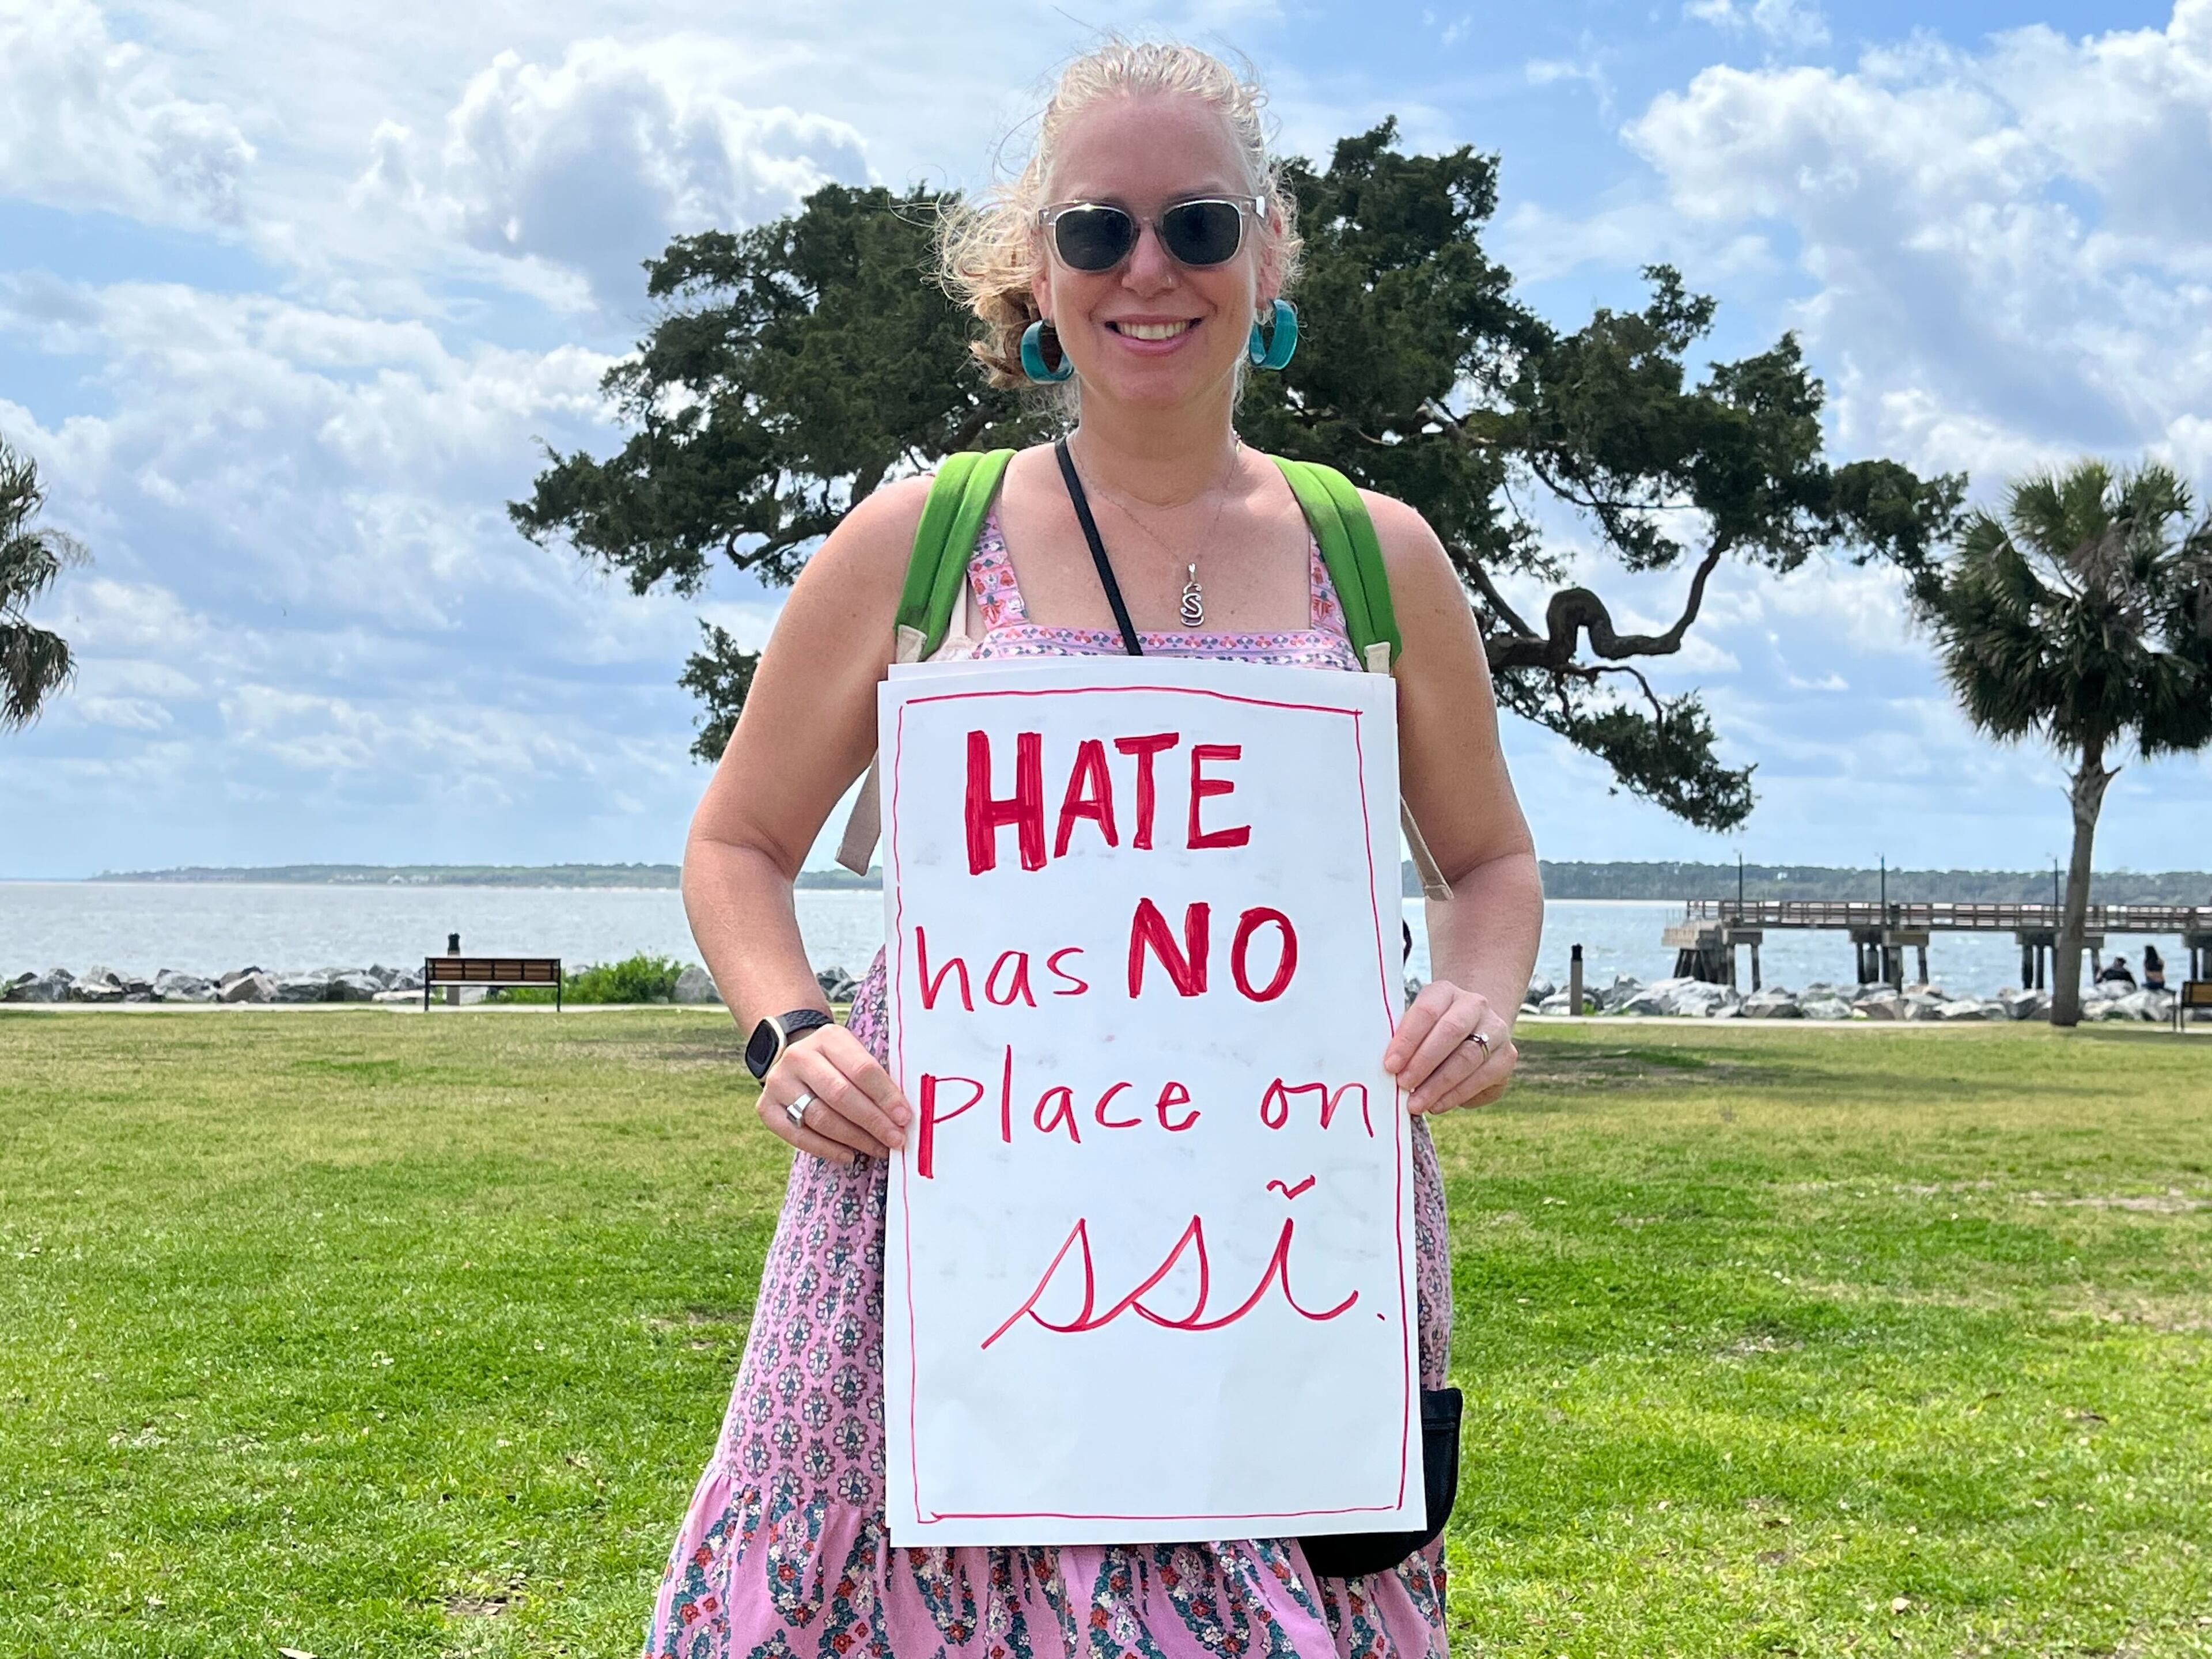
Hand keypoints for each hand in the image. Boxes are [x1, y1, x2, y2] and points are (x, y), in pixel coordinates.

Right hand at [757, 1024, 911, 1163]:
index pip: (862, 1069)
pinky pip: (798, 1135)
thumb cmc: (838, 1063)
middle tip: (895, 1140)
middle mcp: (799, 1057)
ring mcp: (779, 1082)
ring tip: (877, 1148)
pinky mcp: (766, 1107)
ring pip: (820, 1117)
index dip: (886, 1096)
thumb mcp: (855, 1056)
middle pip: (841, 1095)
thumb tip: (902, 1117)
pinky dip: (826, 1149)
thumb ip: (876, 1080)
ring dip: (854, 1138)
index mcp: (828, 1038)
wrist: (796, 1059)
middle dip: (873, 1122)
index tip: (904, 1118)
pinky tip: (848, 1155)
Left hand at [1383, 980, 1517, 1114]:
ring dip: (1439, 1085)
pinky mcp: (1507, 1056)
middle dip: (1424, 1062)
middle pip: (1451, 1031)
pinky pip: (1483, 1078)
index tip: (1390, 1065)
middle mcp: (1475, 1005)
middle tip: (1403, 1085)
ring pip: (1468, 1057)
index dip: (1407, 1040)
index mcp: (1445, 992)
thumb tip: (1389, 1070)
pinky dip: (1456, 1095)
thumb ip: (1404, 1042)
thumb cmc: (1430, 1033)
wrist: (1472, 1029)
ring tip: (1417, 1103)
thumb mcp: (1416, 1027)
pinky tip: (1437, 1105)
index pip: (1426, 1011)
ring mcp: (1496, 1029)